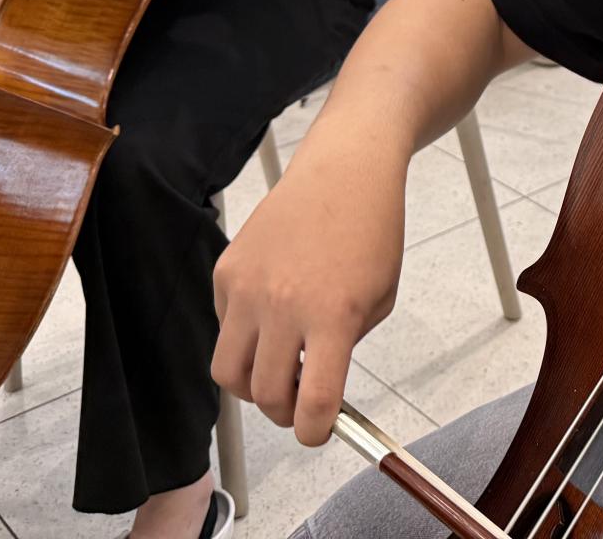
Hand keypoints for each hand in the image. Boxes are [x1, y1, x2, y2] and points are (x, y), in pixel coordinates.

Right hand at [212, 145, 407, 444]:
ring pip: (227, 372)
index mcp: (331, 316)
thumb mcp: (380, 298)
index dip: (313, 431)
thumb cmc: (372, 230)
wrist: (345, 170)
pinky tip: (271, 314)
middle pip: (263, 396)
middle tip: (300, 403)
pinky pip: (223, 327)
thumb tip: (315, 387)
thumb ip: (346, 347)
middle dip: (284, 413)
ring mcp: (246, 288)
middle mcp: (281, 306)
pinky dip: (243, 336)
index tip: (318, 432)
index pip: (312, 401)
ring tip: (278, 370)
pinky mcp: (225, 271)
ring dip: (252, 385)